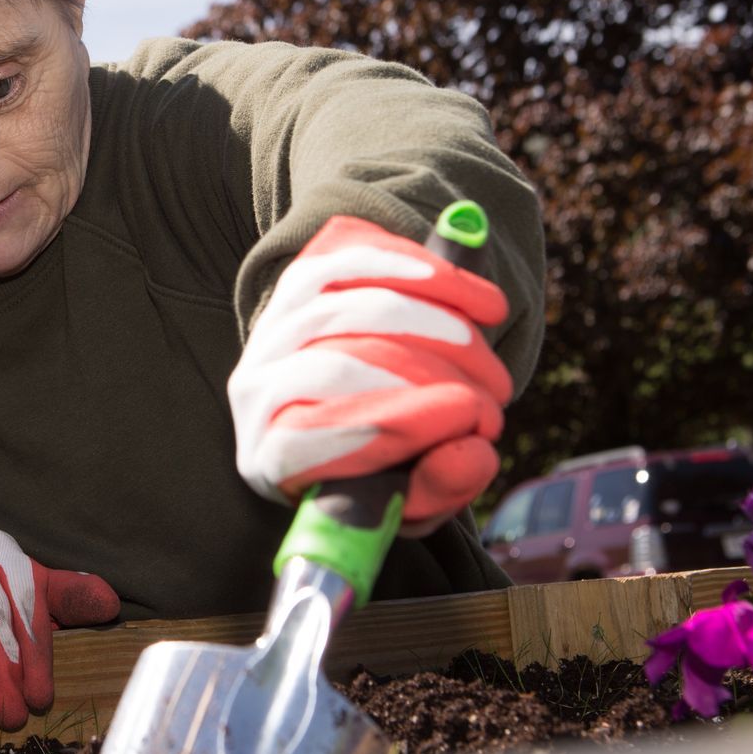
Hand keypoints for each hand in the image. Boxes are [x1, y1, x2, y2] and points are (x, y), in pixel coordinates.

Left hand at [228, 215, 512, 533]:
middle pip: (336, 367)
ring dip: (443, 329)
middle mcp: (255, 392)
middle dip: (434, 375)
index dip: (389, 425)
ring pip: (355, 309)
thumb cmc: (389, 464)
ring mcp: (273, 330)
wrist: (363, 400)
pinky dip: (427, 273)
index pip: (300, 443)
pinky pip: (359, 258)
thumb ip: (437, 486)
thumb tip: (471, 455)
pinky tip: (482, 302)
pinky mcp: (300, 281)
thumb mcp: (412, 495)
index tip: (470, 414)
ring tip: (492, 364)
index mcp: (269, 460)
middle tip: (497, 396)